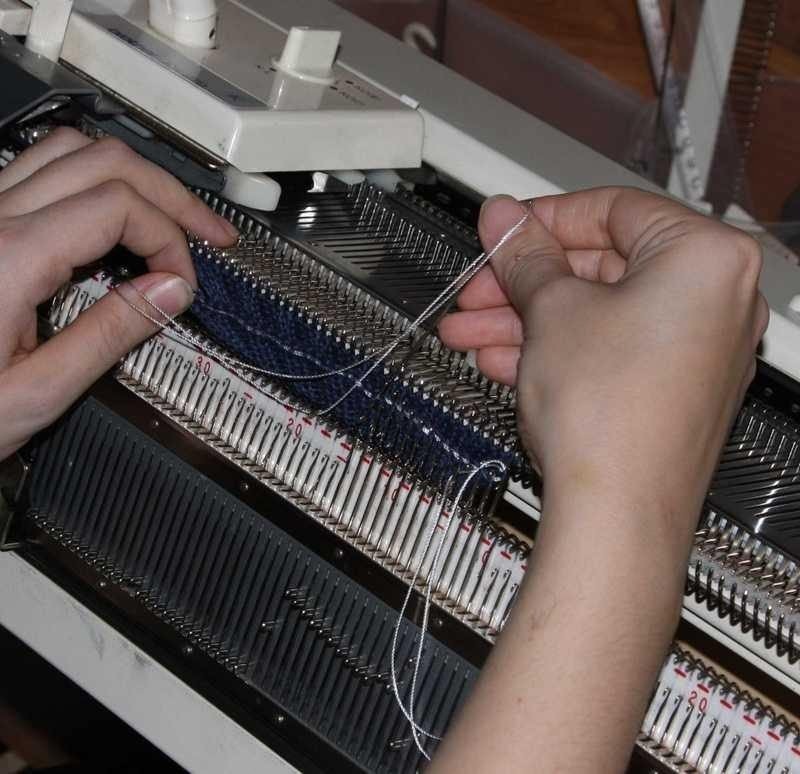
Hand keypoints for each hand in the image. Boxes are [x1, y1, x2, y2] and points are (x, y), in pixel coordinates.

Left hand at [0, 128, 237, 459]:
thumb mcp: (37, 391)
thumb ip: (110, 334)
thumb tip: (170, 290)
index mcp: (8, 258)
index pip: (119, 207)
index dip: (169, 240)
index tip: (183, 284)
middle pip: (104, 162)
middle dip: (170, 196)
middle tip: (210, 233)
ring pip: (72, 150)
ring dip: (133, 177)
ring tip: (171, 214)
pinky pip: (41, 170)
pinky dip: (94, 182)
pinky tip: (115, 215)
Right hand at [433, 191, 766, 772]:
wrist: (617, 518)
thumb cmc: (611, 420)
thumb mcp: (552, 312)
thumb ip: (525, 255)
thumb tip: (506, 220)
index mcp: (705, 259)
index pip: (612, 209)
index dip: (543, 219)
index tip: (504, 230)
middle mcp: (715, 301)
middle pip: (600, 267)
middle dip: (524, 280)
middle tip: (480, 284)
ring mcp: (695, 351)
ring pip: (595, 314)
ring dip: (527, 319)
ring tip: (472, 330)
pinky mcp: (671, 390)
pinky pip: (606, 350)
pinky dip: (555, 349)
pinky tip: (504, 359)